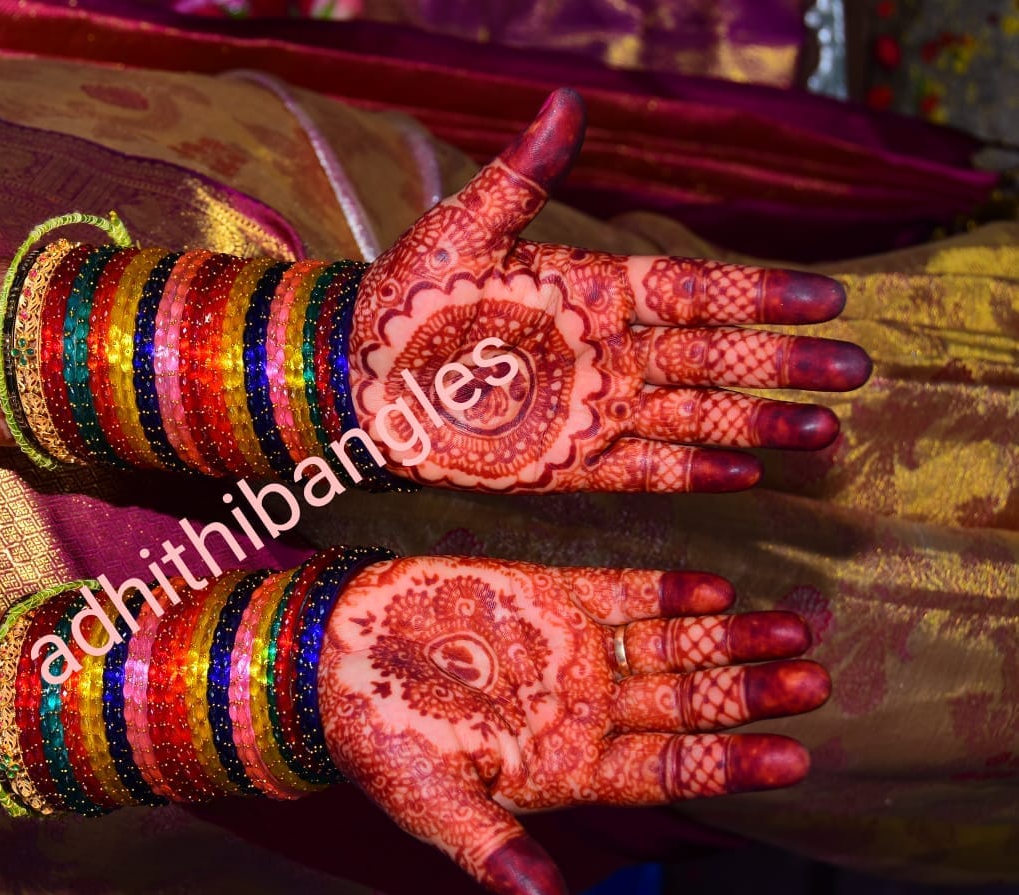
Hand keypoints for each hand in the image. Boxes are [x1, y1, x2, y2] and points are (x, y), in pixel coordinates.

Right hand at [319, 556, 827, 894]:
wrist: (332, 657)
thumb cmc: (377, 740)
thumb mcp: (433, 804)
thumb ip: (498, 852)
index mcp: (566, 767)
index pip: (667, 771)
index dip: (729, 766)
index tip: (795, 759)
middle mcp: (585, 711)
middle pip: (687, 708)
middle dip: (750, 698)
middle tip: (815, 685)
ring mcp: (574, 652)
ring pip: (672, 649)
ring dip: (731, 643)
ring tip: (793, 632)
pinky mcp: (552, 597)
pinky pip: (625, 594)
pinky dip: (669, 592)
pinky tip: (717, 592)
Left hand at [350, 89, 870, 492]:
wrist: (355, 374)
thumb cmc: (409, 296)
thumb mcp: (465, 228)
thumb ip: (523, 175)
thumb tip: (566, 100)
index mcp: (594, 289)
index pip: (694, 289)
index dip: (759, 295)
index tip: (827, 299)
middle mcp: (607, 351)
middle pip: (713, 358)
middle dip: (783, 364)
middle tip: (856, 369)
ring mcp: (592, 409)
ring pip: (693, 417)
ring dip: (758, 424)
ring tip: (825, 432)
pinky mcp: (565, 464)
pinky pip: (640, 470)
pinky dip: (690, 473)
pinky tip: (746, 477)